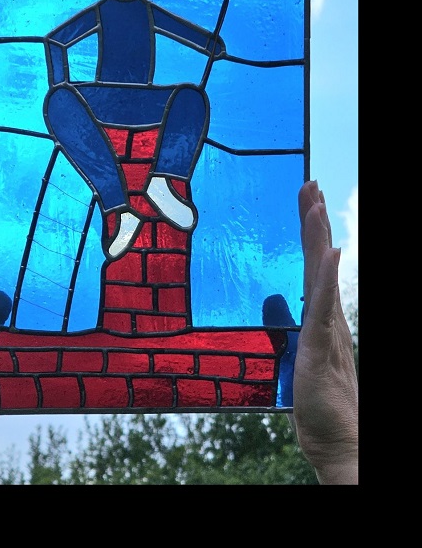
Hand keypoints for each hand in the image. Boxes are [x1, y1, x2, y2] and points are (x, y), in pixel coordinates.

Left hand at [291, 180, 357, 483]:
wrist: (341, 444)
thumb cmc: (321, 409)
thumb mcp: (300, 363)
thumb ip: (297, 336)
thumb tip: (286, 315)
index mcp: (320, 318)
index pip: (312, 267)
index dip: (311, 235)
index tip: (308, 202)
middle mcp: (326, 316)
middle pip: (317, 258)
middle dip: (313, 220)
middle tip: (310, 184)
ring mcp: (326, 328)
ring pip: (320, 272)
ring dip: (318, 235)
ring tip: (316, 201)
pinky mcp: (322, 345)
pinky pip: (325, 304)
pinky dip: (328, 275)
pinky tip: (331, 251)